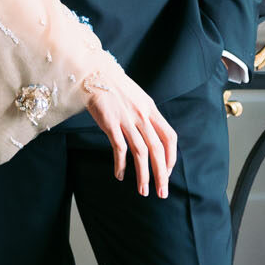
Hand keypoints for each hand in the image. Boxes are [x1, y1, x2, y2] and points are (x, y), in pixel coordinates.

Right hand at [84, 70, 177, 198]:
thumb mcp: (136, 97)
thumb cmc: (113, 86)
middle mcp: (142, 115)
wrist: (93, 72)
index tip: (167, 171)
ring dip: (143, 175)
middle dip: (162, 174)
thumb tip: (151, 135)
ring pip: (141, 152)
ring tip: (143, 191)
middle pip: (158, 149)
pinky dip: (121, 164)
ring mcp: (126, 119)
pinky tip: (119, 175)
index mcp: (151, 109)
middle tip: (162, 192)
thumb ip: (145, 114)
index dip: (171, 157)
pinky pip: (119, 148)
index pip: (170, 137)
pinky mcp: (110, 123)